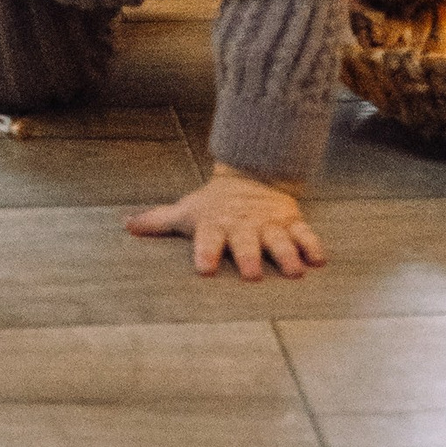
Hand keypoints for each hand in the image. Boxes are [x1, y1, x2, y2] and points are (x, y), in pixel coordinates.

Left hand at [127, 164, 325, 279]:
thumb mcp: (187, 210)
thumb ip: (158, 221)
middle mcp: (243, 226)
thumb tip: (126, 225)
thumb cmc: (214, 203)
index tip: (204, 268)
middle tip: (252, 274)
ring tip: (295, 271)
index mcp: (216, 225)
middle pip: (246, 242)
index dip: (205, 252)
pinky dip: (313, 245)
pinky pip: (305, 233)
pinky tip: (319, 260)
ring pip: (279, 239)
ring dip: (287, 254)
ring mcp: (269, 224)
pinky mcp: (291, 222)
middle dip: (249, 256)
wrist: (252, 172)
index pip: (207, 238)